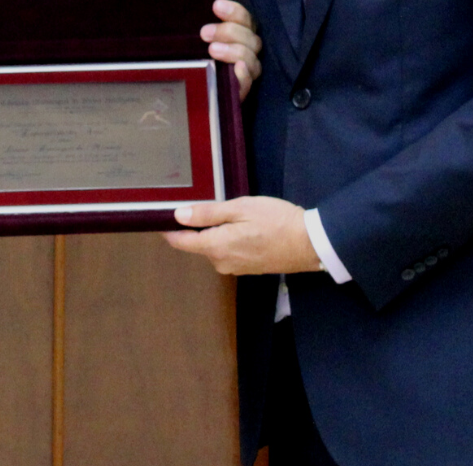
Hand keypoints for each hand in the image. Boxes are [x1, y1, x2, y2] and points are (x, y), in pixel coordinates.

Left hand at [163, 196, 320, 275]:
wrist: (310, 243)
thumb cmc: (275, 220)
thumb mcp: (240, 209)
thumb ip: (207, 214)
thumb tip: (177, 216)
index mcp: (215, 247)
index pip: (181, 242)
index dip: (169, 229)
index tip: (162, 215)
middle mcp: (220, 262)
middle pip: (198, 244)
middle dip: (196, 227)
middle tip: (205, 204)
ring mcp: (235, 268)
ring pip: (214, 248)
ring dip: (215, 233)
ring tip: (229, 213)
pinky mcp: (248, 268)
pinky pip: (228, 252)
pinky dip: (229, 240)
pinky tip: (242, 227)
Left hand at [201, 0, 261, 100]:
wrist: (192, 89)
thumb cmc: (198, 52)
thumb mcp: (202, 30)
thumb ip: (215, 10)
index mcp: (240, 33)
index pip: (246, 18)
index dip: (234, 10)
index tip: (215, 5)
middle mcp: (247, 51)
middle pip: (251, 38)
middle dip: (229, 32)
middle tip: (204, 32)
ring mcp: (246, 73)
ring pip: (252, 60)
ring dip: (234, 52)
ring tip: (212, 50)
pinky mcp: (240, 92)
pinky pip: (248, 84)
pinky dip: (243, 76)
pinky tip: (235, 70)